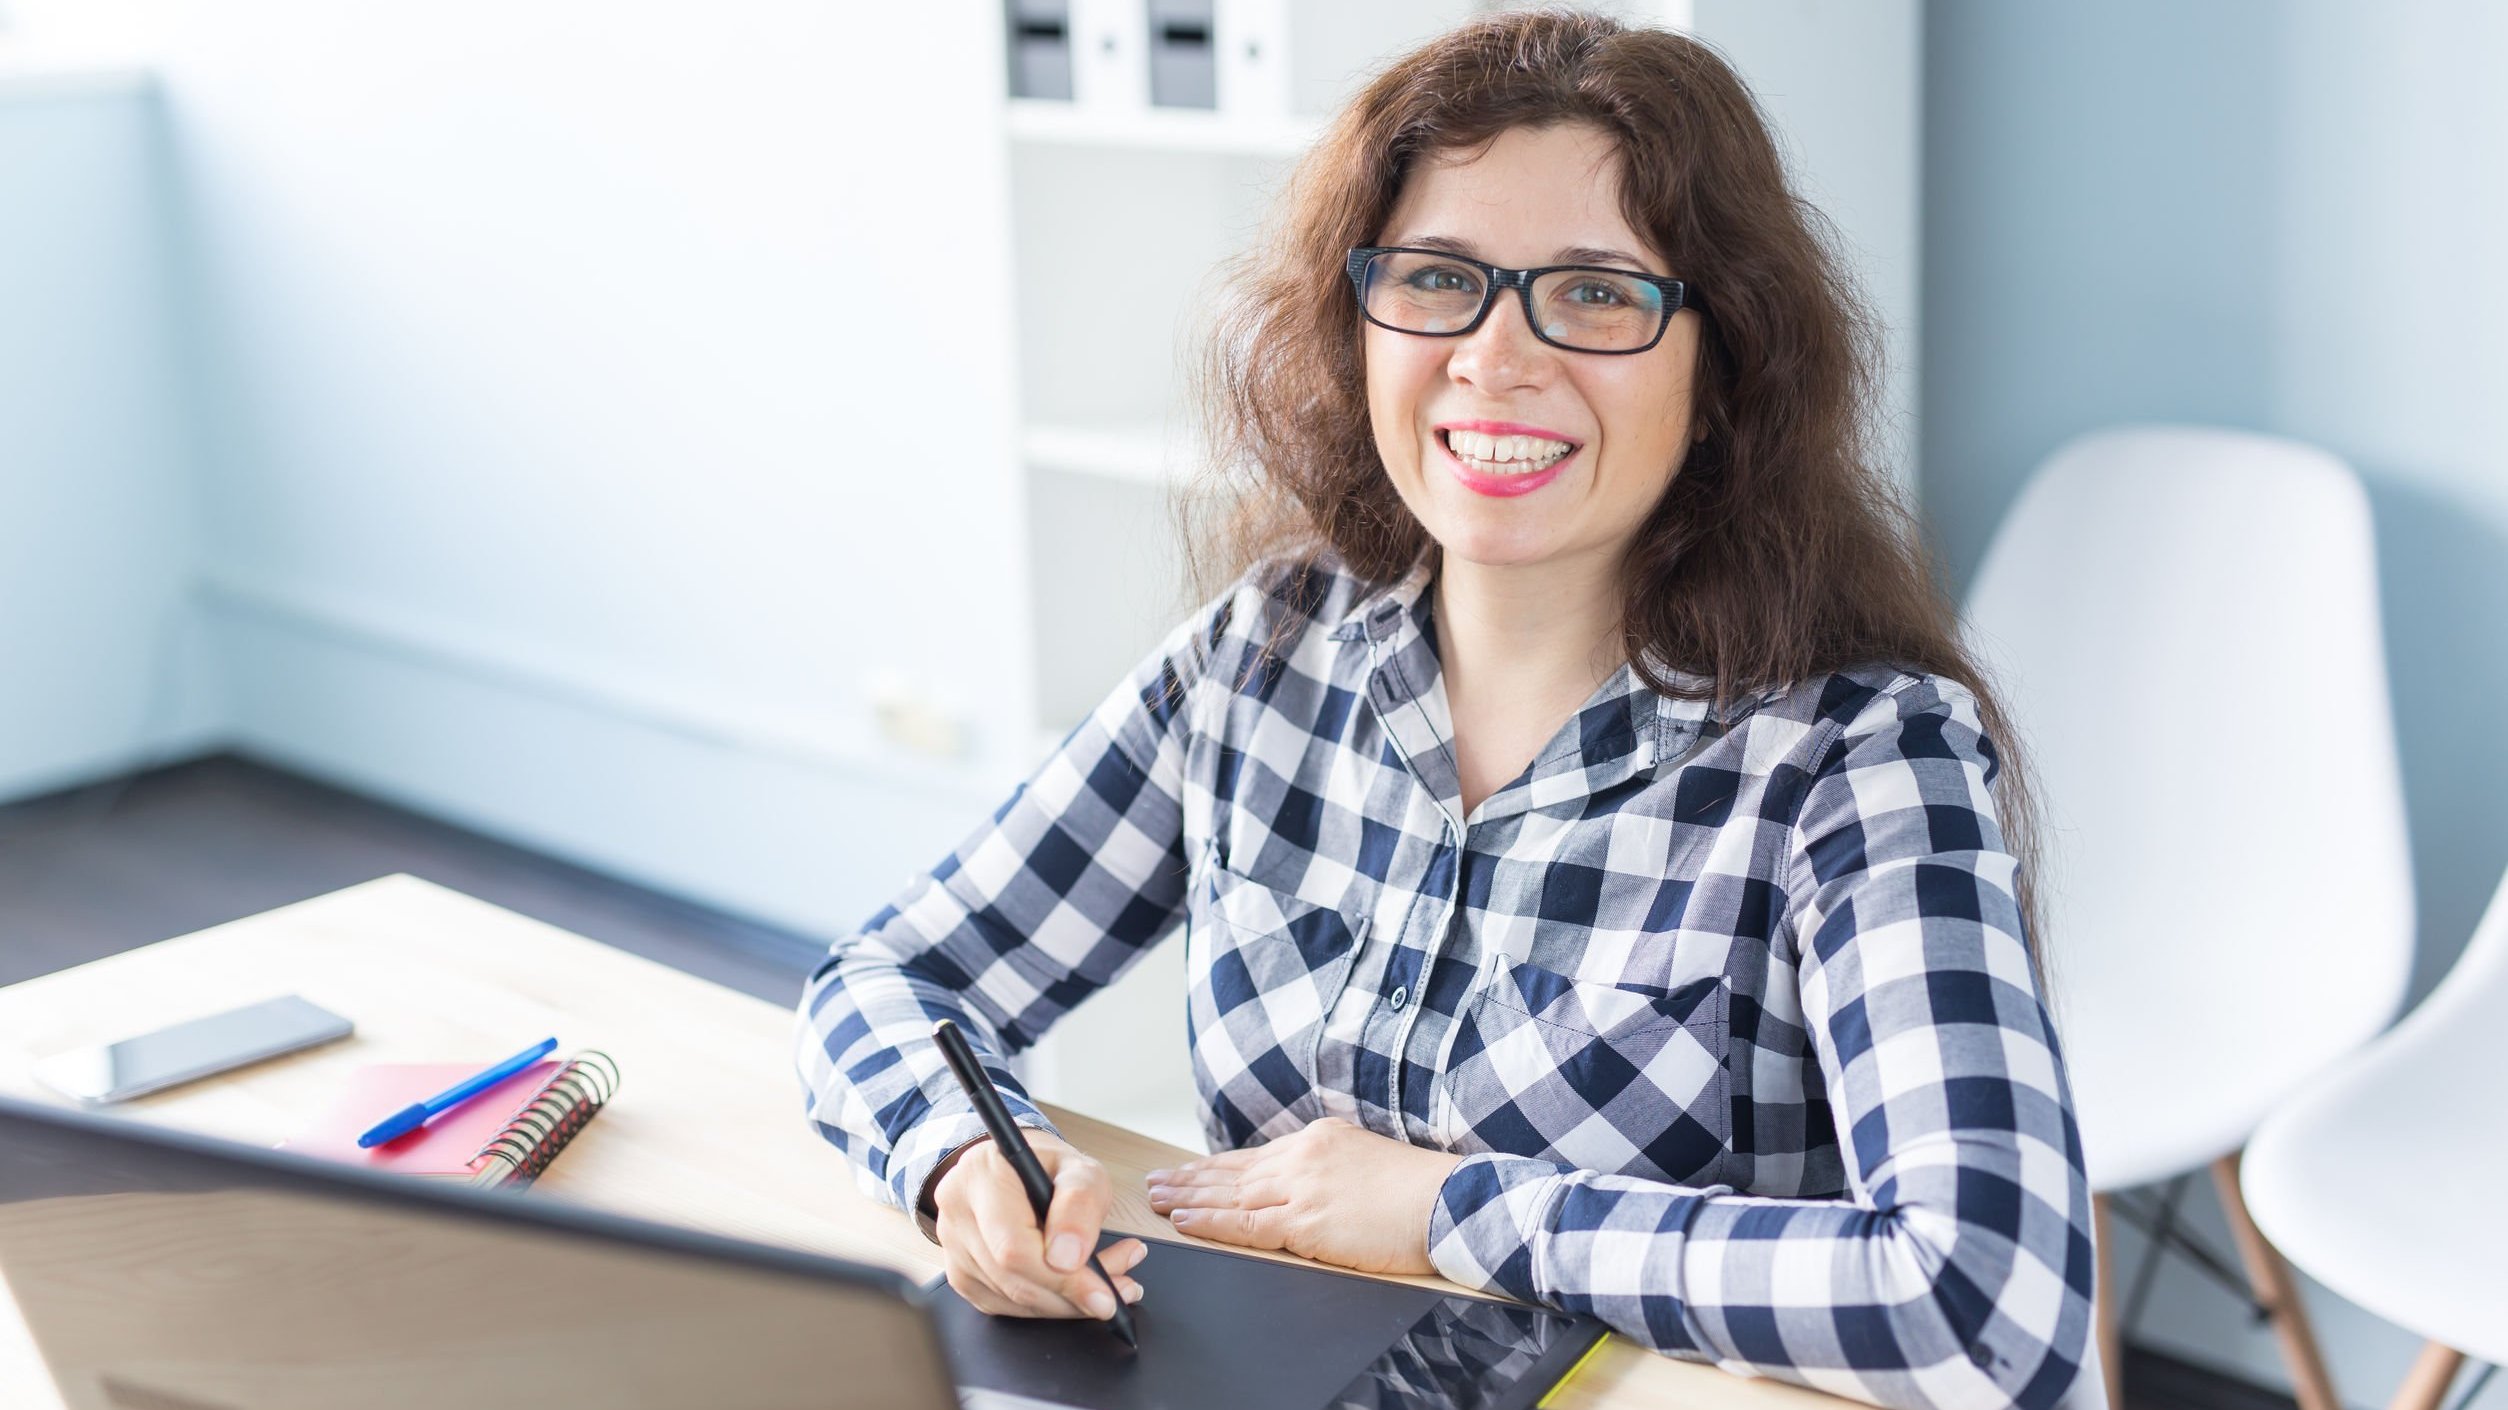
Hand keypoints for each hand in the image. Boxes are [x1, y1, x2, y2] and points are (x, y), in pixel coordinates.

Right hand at [930, 1130, 1147, 1321]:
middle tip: (1121, 1289)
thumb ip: (1079, 1204)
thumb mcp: (1080, 1168)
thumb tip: (1068, 1260)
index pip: (1013, 1247)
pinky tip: (1077, 1290)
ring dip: (1068, 1302)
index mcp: (980, 1177)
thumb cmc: (1047, 1166)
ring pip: (1013, 1299)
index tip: (1105, 1293)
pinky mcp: (962, 1277)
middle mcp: (956, 1214)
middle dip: (1074, 1294)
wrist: (1016, 1170)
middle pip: (1013, 1279)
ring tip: (1109, 1283)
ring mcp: (953, 1250)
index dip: (1061, 1279)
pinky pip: (1008, 1307)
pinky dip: (1048, 1305)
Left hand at [1144, 1116, 1464, 1276]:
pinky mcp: (1304, 1223)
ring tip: (1157, 1201)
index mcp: (1318, 1140)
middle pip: (1232, 1172)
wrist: (1447, 1203)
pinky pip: (1243, 1226)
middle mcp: (1302, 1158)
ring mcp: (1300, 1189)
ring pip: (1229, 1196)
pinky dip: (1209, 1224)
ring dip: (1187, 1199)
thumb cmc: (1418, 1191)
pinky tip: (1183, 1222)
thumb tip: (1307, 1183)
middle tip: (1155, 1183)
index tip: (1188, 1171)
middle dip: (1190, 1179)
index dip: (1215, 1167)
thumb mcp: (1366, 1159)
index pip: (1254, 1158)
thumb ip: (1330, 1167)